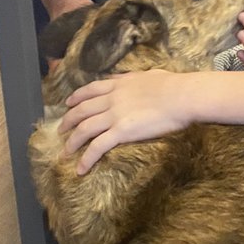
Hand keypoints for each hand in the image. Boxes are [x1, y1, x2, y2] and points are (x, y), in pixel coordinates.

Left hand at [59, 69, 194, 172]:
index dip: (77, 97)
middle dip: (69, 120)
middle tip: (61, 130)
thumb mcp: (150, 75)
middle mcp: (111, 99)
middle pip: (82, 110)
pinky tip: (80, 169)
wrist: (182, 96)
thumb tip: (132, 78)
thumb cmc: (174, 85)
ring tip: (66, 152)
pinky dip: (86, 159)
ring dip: (72, 142)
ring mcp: (114, 116)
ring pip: (84, 129)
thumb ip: (136, 78)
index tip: (69, 102)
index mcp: (119, 84)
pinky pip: (97, 147)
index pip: (91, 90)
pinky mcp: (121, 132)